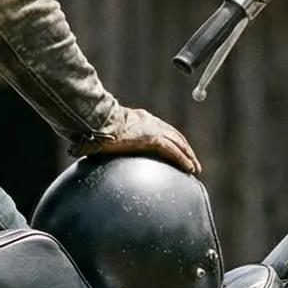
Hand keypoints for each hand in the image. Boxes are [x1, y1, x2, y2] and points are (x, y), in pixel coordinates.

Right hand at [76, 105, 201, 175]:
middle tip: (192, 162)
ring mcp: (152, 129)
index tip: (179, 150)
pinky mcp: (152, 138)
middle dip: (185, 149)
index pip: (163, 129)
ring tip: (194, 169)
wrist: (95, 122)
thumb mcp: (106, 132)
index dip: (173, 140)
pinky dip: (183, 160)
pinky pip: (173, 151)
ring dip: (188, 156)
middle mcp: (150, 121)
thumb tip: (93, 150)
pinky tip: (189, 169)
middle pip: (175, 135)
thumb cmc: (94, 128)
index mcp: (141, 118)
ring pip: (178, 143)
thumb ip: (109, 139)